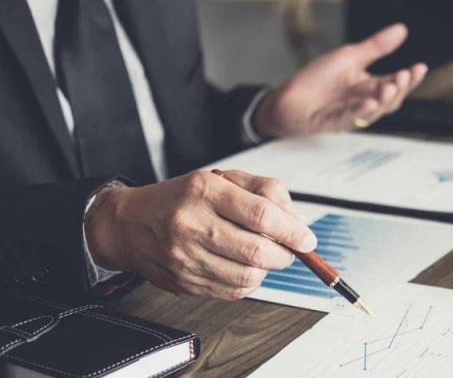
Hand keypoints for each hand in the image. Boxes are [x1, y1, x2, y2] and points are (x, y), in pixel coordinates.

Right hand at [84, 170, 316, 299]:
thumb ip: (264, 191)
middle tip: (290, 249)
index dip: (293, 231)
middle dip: (285, 254)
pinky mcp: (185, 283)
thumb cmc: (179, 199)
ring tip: (263, 255)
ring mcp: (186, 258)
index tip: (307, 238)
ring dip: (267, 269)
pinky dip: (249, 282)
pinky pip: (233, 292)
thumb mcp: (220, 179)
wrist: (127, 225)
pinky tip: (243, 267)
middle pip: (258, 251)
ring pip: (248, 276)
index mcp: (204, 191)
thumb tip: (297, 220)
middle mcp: (192, 225)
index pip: (262, 215)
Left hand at [253, 23, 428, 137]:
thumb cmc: (318, 79)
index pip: (395, 84)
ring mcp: (351, 114)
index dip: (409, 79)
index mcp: (369, 87)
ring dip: (384, 100)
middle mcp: (364, 102)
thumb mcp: (350, 57)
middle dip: (399, 89)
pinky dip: (361, 112)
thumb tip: (401, 30)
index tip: (420, 68)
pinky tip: (370, 104)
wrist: (288, 97)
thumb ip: (376, 47)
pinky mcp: (334, 122)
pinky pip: (351, 119)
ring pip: (375, 112)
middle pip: (390, 100)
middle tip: (403, 76)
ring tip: (390, 87)